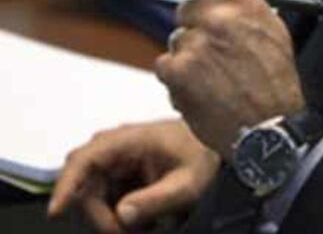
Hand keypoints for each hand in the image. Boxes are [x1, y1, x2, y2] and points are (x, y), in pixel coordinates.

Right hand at [47, 118, 217, 233]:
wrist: (222, 147)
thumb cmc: (206, 158)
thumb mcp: (188, 183)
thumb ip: (157, 199)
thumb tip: (121, 214)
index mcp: (130, 140)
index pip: (85, 159)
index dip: (66, 185)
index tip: (57, 210)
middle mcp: (117, 146)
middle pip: (85, 185)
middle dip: (100, 214)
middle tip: (126, 232)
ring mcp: (118, 160)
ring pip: (94, 195)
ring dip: (111, 217)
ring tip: (144, 228)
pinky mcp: (122, 173)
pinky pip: (107, 197)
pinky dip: (119, 214)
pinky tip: (144, 222)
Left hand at [151, 0, 305, 158]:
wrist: (271, 128)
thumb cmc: (275, 81)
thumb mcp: (271, 33)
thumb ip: (241, 12)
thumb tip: (213, 3)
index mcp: (244, 1)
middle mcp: (218, 15)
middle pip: (185, 7)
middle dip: (197, 27)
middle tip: (222, 57)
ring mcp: (195, 41)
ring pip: (176, 39)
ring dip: (190, 58)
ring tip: (219, 80)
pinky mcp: (176, 67)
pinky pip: (165, 64)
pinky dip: (180, 80)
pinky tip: (205, 92)